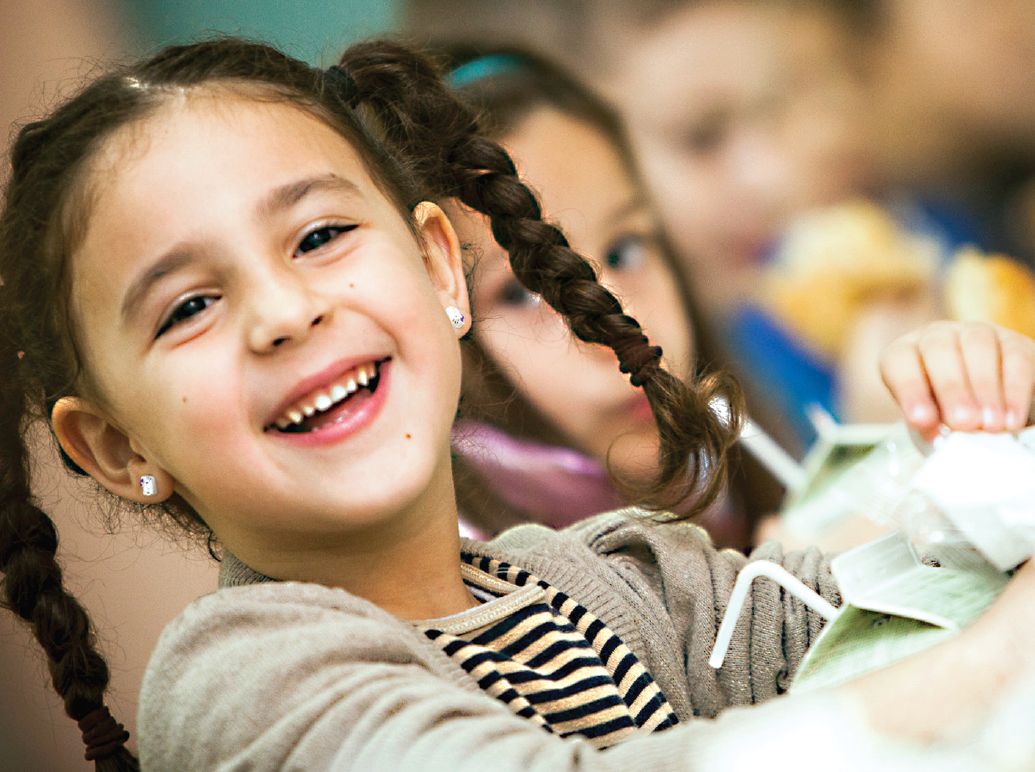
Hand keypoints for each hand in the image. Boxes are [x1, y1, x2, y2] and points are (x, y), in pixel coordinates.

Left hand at [879, 321, 1033, 439]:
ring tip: (991, 426)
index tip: (921, 421)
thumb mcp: (930, 420)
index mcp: (906, 353)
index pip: (899, 361)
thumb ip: (930, 425)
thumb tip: (940, 438)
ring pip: (979, 348)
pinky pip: (1016, 359)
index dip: (909, 389)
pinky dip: (1015, 391)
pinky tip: (1012, 419)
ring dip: (985, 389)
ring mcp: (976, 333)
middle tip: (963, 423)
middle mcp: (938, 336)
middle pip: (939, 349)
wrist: (985, 405)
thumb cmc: (945, 414)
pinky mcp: (1013, 342)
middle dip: (951, 389)